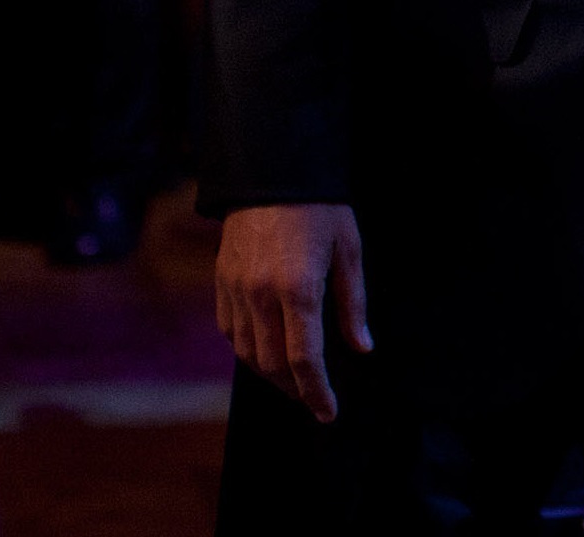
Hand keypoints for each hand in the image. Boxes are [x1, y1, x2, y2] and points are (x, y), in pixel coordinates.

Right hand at [217, 203, 371, 423]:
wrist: (271, 171)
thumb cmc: (318, 209)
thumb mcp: (348, 250)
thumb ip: (353, 304)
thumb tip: (363, 348)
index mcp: (298, 289)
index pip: (304, 360)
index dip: (318, 393)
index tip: (329, 412)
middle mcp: (261, 296)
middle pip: (273, 365)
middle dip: (295, 390)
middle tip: (314, 399)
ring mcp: (236, 291)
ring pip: (247, 354)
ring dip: (270, 375)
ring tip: (292, 380)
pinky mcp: (221, 283)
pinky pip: (229, 331)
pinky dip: (247, 349)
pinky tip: (264, 350)